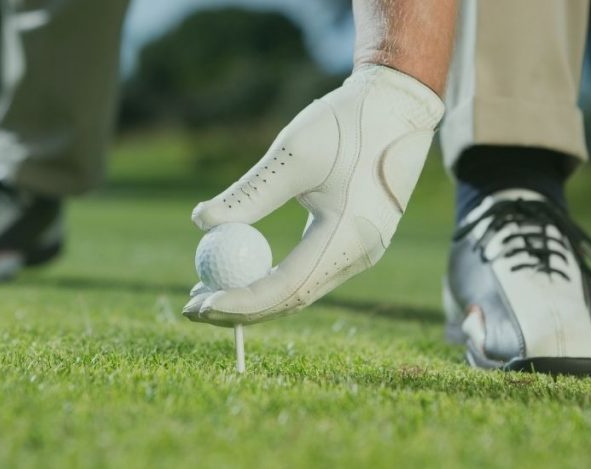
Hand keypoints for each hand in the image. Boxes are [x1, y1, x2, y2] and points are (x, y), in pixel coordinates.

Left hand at [183, 65, 443, 326]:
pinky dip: (273, 278)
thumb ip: (249, 194)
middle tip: (192, 308)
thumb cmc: (347, 124)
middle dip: (239, 309)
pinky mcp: (357, 242)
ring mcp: (361, 251)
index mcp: (348, 236)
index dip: (239, 301)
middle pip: (291, 299)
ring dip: (253, 296)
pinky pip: (309, 272)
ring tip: (205, 291)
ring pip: (299, 290)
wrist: (398, 107)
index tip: (198, 305)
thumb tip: (201, 222)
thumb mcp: (291, 155)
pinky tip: (241, 271)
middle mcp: (359, 254)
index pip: (285, 288)